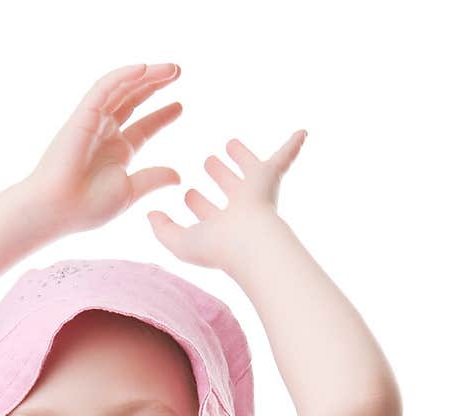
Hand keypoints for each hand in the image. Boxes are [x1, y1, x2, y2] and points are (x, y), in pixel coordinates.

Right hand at [21, 63, 183, 237]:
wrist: (58, 208)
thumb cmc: (88, 206)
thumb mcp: (131, 191)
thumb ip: (154, 179)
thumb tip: (179, 176)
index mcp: (117, 151)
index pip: (144, 126)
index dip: (162, 115)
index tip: (180, 106)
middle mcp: (106, 132)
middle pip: (134, 99)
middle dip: (156, 84)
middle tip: (178, 71)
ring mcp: (94, 121)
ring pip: (123, 88)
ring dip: (146, 75)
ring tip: (171, 68)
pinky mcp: (83, 114)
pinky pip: (105, 87)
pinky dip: (123, 76)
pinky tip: (144, 69)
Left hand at [146, 130, 307, 272]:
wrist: (252, 240)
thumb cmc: (218, 246)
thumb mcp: (181, 242)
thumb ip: (163, 230)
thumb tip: (150, 215)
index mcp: (219, 224)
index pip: (205, 210)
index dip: (196, 202)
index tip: (188, 193)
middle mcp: (238, 208)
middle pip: (226, 186)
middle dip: (218, 175)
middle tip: (209, 162)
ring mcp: (255, 192)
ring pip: (247, 169)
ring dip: (241, 157)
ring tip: (232, 144)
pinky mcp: (270, 176)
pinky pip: (285, 156)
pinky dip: (293, 145)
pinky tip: (302, 132)